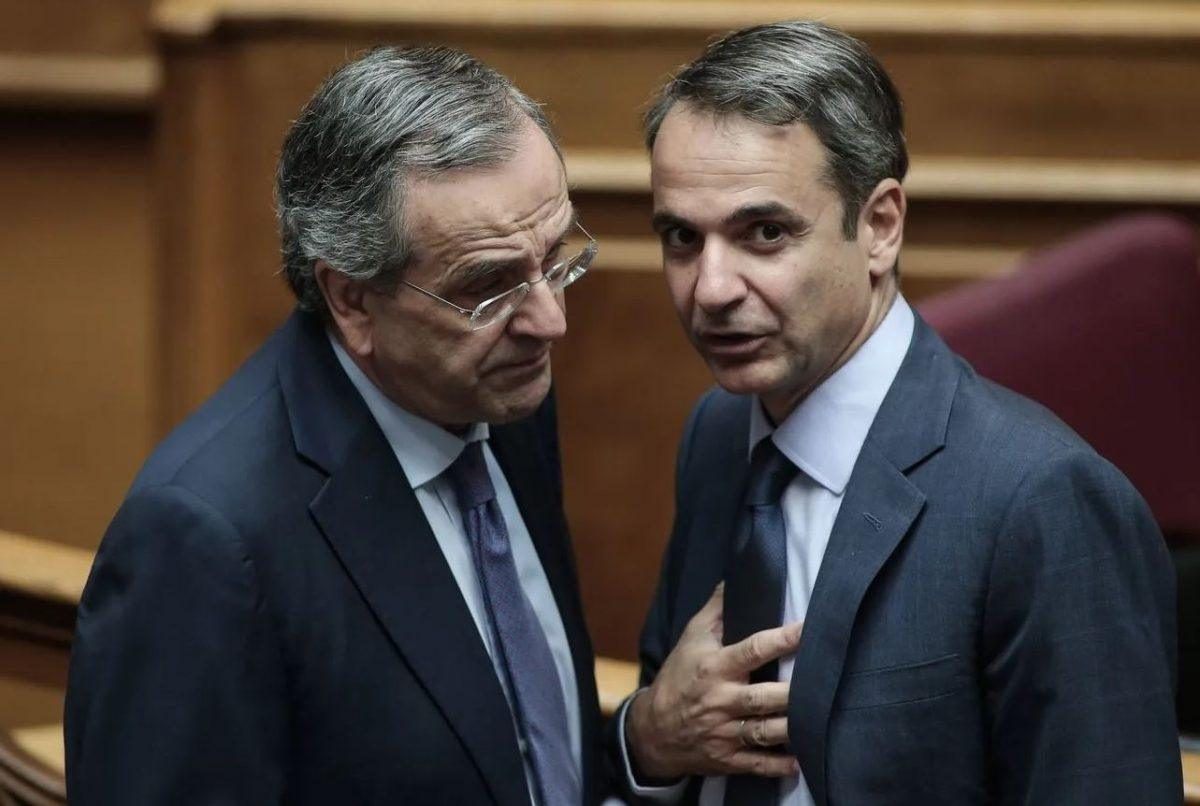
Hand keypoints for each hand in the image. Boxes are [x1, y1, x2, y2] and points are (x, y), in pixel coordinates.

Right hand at [626, 583, 801, 779]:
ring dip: (793, 728)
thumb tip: (735, 579)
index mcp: (714, 667)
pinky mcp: (727, 758)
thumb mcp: (691, 638)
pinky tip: (801, 759)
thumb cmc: (677, 677)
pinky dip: (780, 764)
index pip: (752, 650)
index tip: (808, 629)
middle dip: (793, 692)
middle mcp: (720, 700)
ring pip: (765, 732)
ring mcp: (724, 732)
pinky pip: (758, 763)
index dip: (782, 639)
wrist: (652, 730)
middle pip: (764, 697)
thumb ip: (716, 610)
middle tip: (823, 681)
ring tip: (819, 719)